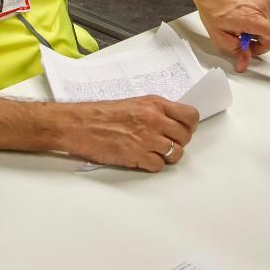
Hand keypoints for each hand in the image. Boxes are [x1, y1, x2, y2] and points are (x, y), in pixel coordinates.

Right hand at [58, 96, 198, 171]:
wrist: (79, 124)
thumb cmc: (100, 114)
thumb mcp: (134, 103)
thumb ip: (155, 111)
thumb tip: (172, 121)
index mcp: (154, 104)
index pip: (190, 116)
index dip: (189, 125)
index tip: (184, 129)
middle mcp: (154, 120)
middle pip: (185, 137)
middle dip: (179, 142)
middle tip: (168, 143)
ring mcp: (147, 139)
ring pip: (176, 153)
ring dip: (168, 156)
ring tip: (156, 153)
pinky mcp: (137, 156)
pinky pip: (158, 165)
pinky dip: (153, 165)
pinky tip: (143, 159)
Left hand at [191, 0, 269, 70]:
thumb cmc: (213, 6)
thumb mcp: (220, 36)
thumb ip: (236, 51)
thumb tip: (244, 62)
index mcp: (251, 18)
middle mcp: (260, 8)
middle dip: (258, 43)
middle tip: (241, 41)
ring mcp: (263, 0)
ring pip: (267, 26)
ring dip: (256, 30)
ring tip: (238, 24)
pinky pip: (264, 15)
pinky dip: (256, 19)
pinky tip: (242, 16)